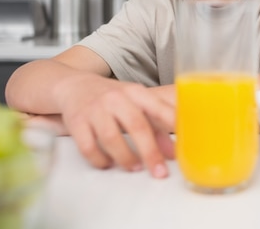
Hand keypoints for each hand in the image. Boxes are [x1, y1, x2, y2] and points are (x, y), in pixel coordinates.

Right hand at [56, 76, 175, 177]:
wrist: (76, 86)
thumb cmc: (114, 98)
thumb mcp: (137, 105)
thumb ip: (157, 128)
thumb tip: (174, 153)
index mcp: (136, 92)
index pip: (158, 108)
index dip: (172, 124)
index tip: (183, 143)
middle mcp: (116, 98)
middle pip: (136, 126)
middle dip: (150, 152)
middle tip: (159, 172)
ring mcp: (95, 109)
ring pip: (111, 138)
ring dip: (125, 157)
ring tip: (135, 167)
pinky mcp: (77, 122)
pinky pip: (88, 147)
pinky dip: (100, 160)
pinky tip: (107, 163)